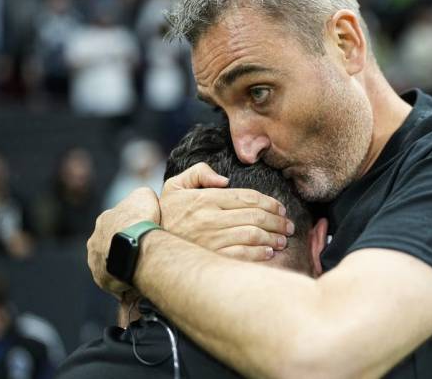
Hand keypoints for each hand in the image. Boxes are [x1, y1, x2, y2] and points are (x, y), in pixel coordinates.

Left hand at [87, 187, 160, 298]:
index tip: (143, 232)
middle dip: (124, 247)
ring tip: (140, 268)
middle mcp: (94, 240)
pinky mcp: (101, 279)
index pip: (117, 223)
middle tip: (141, 252)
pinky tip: (137, 281)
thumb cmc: (140, 220)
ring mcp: (95, 261)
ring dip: (122, 264)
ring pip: (110, 263)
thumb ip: (141, 195)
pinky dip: (123, 281)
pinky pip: (114, 281)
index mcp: (104, 220)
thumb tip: (143, 197)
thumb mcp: (144, 195)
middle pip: (110, 244)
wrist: (136, 245)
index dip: (131, 227)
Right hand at [160, 163, 293, 260]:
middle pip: (255, 216)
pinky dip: (259, 254)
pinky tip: (268, 253)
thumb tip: (224, 180)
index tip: (280, 209)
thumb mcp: (174, 186)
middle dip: (277, 221)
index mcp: (206, 198)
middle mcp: (210, 217)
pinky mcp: (210, 258)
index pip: (248, 197)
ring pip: (252, 235)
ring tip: (282, 240)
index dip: (269, 203)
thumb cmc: (163, 215)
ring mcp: (211, 239)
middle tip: (288, 226)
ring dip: (272, 237)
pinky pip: (241, 255)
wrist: (144, 245)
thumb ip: (199, 173)